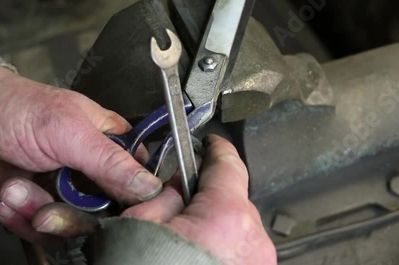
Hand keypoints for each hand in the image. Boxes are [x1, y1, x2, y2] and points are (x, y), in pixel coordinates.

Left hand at [0, 67, 161, 243]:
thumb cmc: (19, 107)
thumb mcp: (70, 132)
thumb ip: (110, 161)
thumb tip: (150, 186)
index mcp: (111, 146)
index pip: (139, 183)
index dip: (130, 203)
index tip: (110, 214)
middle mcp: (93, 172)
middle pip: (105, 213)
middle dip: (69, 215)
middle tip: (45, 209)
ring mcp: (67, 190)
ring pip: (71, 225)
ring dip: (35, 211)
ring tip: (15, 188)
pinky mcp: (41, 203)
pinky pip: (42, 229)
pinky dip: (19, 216)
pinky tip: (8, 194)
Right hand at [121, 135, 276, 264]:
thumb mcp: (140, 223)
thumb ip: (164, 194)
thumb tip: (177, 186)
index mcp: (226, 217)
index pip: (229, 164)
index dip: (217, 149)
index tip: (212, 144)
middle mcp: (252, 239)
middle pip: (233, 199)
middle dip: (209, 197)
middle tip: (180, 203)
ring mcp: (258, 263)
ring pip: (238, 227)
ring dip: (216, 226)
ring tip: (186, 240)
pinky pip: (241, 251)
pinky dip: (223, 247)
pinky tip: (197, 255)